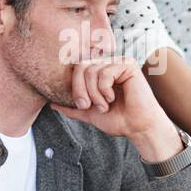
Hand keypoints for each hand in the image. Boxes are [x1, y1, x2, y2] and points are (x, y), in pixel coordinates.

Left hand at [51, 56, 171, 142]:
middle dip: (81, 90)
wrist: (138, 127)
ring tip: (105, 105)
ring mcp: (119, 62)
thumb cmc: (119, 120)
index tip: (81, 105)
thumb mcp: (89, 113)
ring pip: (91, 71)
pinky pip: (105, 73)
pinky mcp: (128, 65)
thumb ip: (72, 108)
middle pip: (81, 67)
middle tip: (89, 106)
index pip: (77, 68)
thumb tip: (52, 104)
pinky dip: (105, 90)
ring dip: (94, 93)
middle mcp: (109, 63)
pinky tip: (113, 98)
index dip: (75, 87)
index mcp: (100, 72)